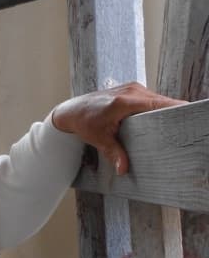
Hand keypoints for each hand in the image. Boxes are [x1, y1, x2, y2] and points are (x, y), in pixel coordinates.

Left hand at [51, 82, 185, 174]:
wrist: (71, 111)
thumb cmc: (83, 122)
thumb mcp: (99, 139)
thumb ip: (114, 153)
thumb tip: (124, 169)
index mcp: (124, 101)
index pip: (159, 104)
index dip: (175, 110)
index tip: (186, 119)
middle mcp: (131, 90)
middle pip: (162, 101)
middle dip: (171, 114)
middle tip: (180, 129)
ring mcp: (132, 87)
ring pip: (157, 99)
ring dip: (163, 111)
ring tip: (171, 126)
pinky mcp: (131, 88)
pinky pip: (150, 97)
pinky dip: (155, 107)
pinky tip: (158, 120)